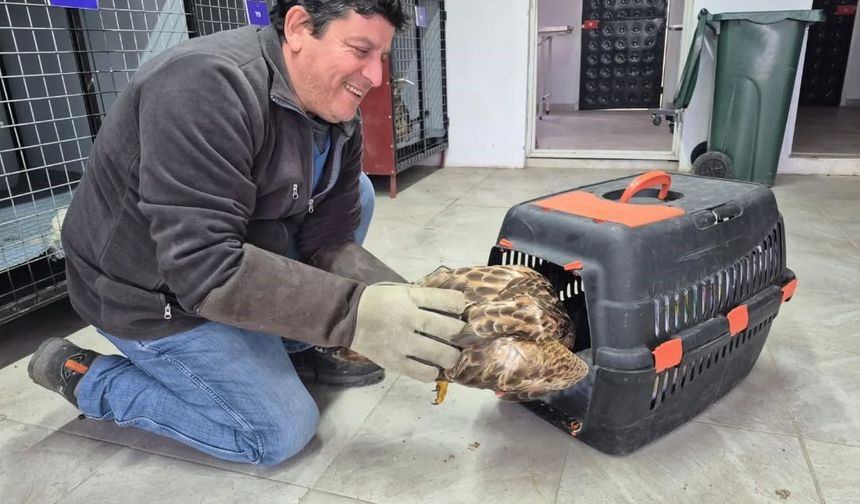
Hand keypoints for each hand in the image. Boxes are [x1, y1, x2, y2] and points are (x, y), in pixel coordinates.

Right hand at [349, 282, 465, 381]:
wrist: (349, 317)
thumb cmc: (380, 301)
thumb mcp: (403, 291)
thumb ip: (426, 298)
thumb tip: (456, 307)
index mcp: (412, 298)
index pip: (450, 301)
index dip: (460, 306)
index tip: (457, 311)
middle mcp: (409, 319)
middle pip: (452, 330)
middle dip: (460, 334)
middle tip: (456, 336)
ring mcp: (402, 343)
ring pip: (443, 355)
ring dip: (451, 356)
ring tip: (446, 354)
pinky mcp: (394, 363)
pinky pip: (425, 373)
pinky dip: (432, 371)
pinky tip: (429, 365)